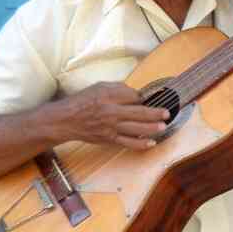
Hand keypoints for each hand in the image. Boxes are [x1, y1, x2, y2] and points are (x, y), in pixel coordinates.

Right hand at [50, 82, 169, 149]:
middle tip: (167, 113)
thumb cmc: (83, 101)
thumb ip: (118, 88)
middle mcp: (111, 112)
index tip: (156, 97)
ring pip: (136, 128)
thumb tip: (137, 93)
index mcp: (108, 96)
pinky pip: (128, 143)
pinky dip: (141, 144)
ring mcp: (111, 127)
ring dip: (152, 128)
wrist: (66, 120)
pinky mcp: (109, 139)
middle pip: (139, 112)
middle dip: (156, 113)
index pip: (133, 96)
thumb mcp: (99, 87)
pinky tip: (152, 143)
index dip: (145, 97)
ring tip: (163, 126)